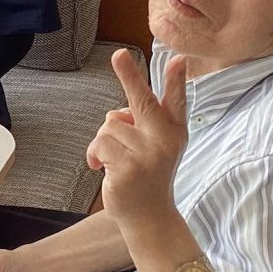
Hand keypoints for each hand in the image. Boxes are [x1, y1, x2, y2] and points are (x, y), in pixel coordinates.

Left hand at [87, 48, 187, 226]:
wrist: (149, 217)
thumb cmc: (148, 176)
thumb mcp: (156, 147)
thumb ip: (142, 125)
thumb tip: (116, 115)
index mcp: (174, 130)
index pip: (175, 100)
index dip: (175, 80)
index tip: (178, 60)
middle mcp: (165, 139)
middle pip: (142, 100)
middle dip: (129, 75)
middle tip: (119, 54)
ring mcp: (148, 154)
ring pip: (110, 124)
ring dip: (103, 141)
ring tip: (113, 161)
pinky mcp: (129, 168)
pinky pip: (100, 143)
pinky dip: (94, 155)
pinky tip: (102, 168)